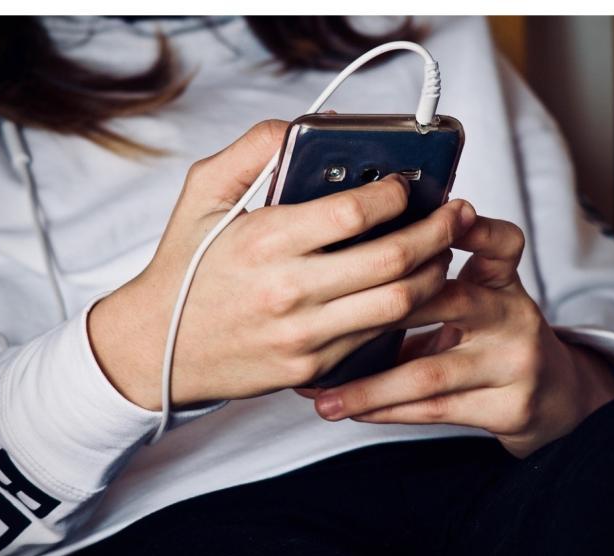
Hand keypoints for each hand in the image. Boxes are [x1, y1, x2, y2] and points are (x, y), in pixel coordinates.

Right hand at [88, 120, 474, 410]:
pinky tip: (411, 290)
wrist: (158, 348)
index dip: (396, 192)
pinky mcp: (312, 370)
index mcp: (265, 241)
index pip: (356, 212)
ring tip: (442, 252)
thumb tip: (303, 128)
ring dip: (434, 274)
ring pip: (398, 304)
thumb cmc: (184, 267)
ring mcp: (304, 336)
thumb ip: (251, 150)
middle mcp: (289, 291)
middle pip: (394, 259)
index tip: (409, 182)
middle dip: (438, 231)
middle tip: (456, 214)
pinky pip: (376, 338)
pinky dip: (404, 311)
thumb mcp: (202, 194)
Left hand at [298, 204, 613, 457]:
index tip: (443, 216)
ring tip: (324, 395)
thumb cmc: (491, 339)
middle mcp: (512, 316)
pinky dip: (386, 410)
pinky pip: (435, 410)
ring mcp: (515, 363)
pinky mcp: (510, 406)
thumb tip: (341, 275)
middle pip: (450, 301)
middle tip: (326, 321)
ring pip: (430, 373)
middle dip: (381, 313)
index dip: (473, 229)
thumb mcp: (476, 298)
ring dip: (369, 387)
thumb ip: (427, 285)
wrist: (552, 396)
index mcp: (501, 280)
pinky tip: (352, 410)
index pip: (500, 243)